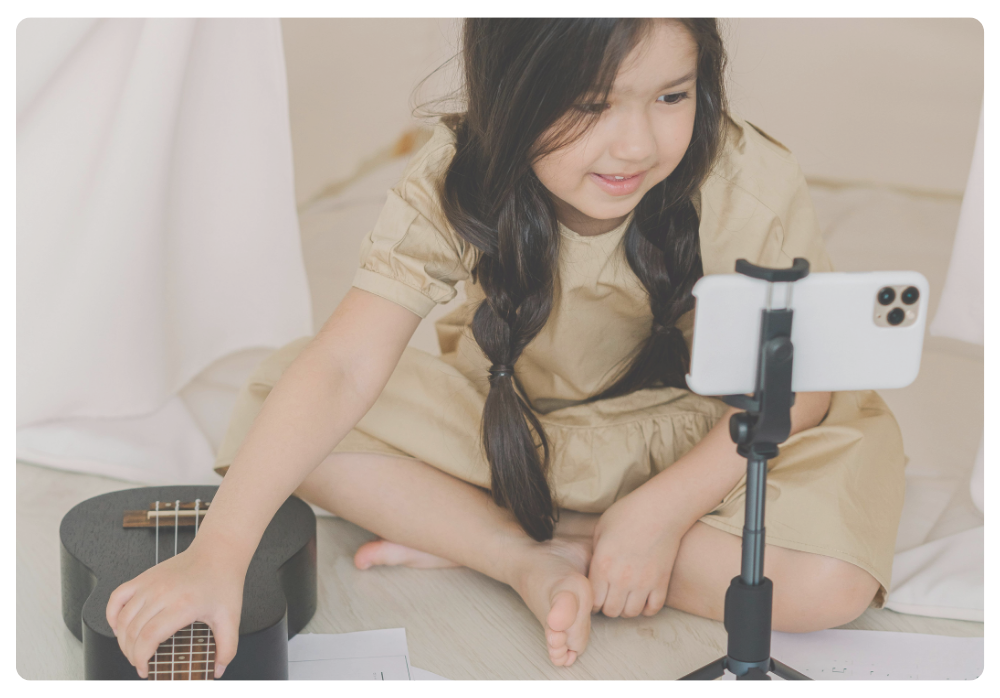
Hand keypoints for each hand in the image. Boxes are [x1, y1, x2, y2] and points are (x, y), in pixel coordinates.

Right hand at [106, 540, 245, 678]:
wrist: (219, 552)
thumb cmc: (223, 581)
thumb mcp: (231, 618)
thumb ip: (227, 648)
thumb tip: (218, 670)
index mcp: (182, 605)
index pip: (148, 638)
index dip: (141, 658)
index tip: (145, 670)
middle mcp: (162, 593)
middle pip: (132, 632)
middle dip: (132, 655)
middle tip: (141, 663)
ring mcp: (150, 584)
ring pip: (122, 619)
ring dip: (122, 640)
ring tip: (133, 650)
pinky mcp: (144, 577)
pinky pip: (117, 597)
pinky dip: (111, 615)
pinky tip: (119, 627)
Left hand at [588, 484, 689, 617]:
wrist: (660, 509)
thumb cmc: (628, 513)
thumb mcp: (600, 529)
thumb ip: (594, 553)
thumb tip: (593, 570)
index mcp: (602, 565)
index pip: (592, 601)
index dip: (592, 600)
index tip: (596, 594)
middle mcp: (621, 578)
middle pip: (611, 611)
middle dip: (608, 606)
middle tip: (611, 596)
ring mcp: (643, 582)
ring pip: (631, 613)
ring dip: (626, 608)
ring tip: (626, 597)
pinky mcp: (661, 582)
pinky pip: (653, 609)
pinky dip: (647, 608)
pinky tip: (643, 597)